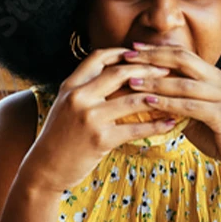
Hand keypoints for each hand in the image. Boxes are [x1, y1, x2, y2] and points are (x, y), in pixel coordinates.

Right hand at [23, 48, 176, 193]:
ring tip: (176, 94)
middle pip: (120, 72)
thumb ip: (83, 91)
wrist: (44, 169)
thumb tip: (111, 76)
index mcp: (70, 86)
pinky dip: (156, 125)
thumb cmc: (58, 139)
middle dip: (148, 68)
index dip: (122, 52)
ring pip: (133, 99)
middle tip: (168, 68)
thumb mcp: (64, 107)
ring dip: (158, 95)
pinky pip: (136, 129)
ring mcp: (89, 118)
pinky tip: (170, 123)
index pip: (99, 57)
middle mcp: (78, 98)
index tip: (143, 53)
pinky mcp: (100, 140)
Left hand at [123, 44, 220, 175]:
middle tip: (128, 56)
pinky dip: (167, 103)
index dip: (157, 50)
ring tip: (131, 81)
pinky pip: (189, 105)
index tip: (132, 47)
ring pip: (183, 83)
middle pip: (183, 59)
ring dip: (154, 81)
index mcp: (214, 76)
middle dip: (152, 57)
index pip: (183, 54)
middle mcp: (220, 80)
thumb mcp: (196, 114)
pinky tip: (148, 102)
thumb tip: (146, 97)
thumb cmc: (218, 136)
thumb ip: (178, 102)